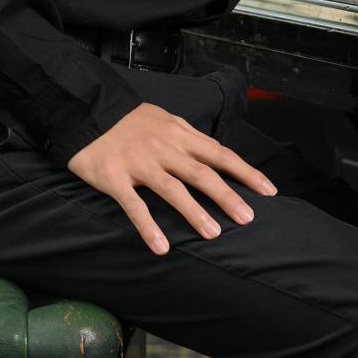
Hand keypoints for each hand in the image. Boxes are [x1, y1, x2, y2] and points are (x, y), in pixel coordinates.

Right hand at [66, 101, 277, 255]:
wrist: (89, 110)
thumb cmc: (130, 120)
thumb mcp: (165, 119)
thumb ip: (188, 138)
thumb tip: (215, 153)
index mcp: (179, 134)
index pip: (220, 153)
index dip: (245, 172)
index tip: (268, 190)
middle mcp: (164, 148)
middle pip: (202, 173)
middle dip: (227, 196)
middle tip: (248, 218)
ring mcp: (140, 163)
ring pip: (173, 189)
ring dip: (195, 212)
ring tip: (214, 235)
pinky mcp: (116, 178)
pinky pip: (134, 205)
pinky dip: (148, 226)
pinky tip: (161, 247)